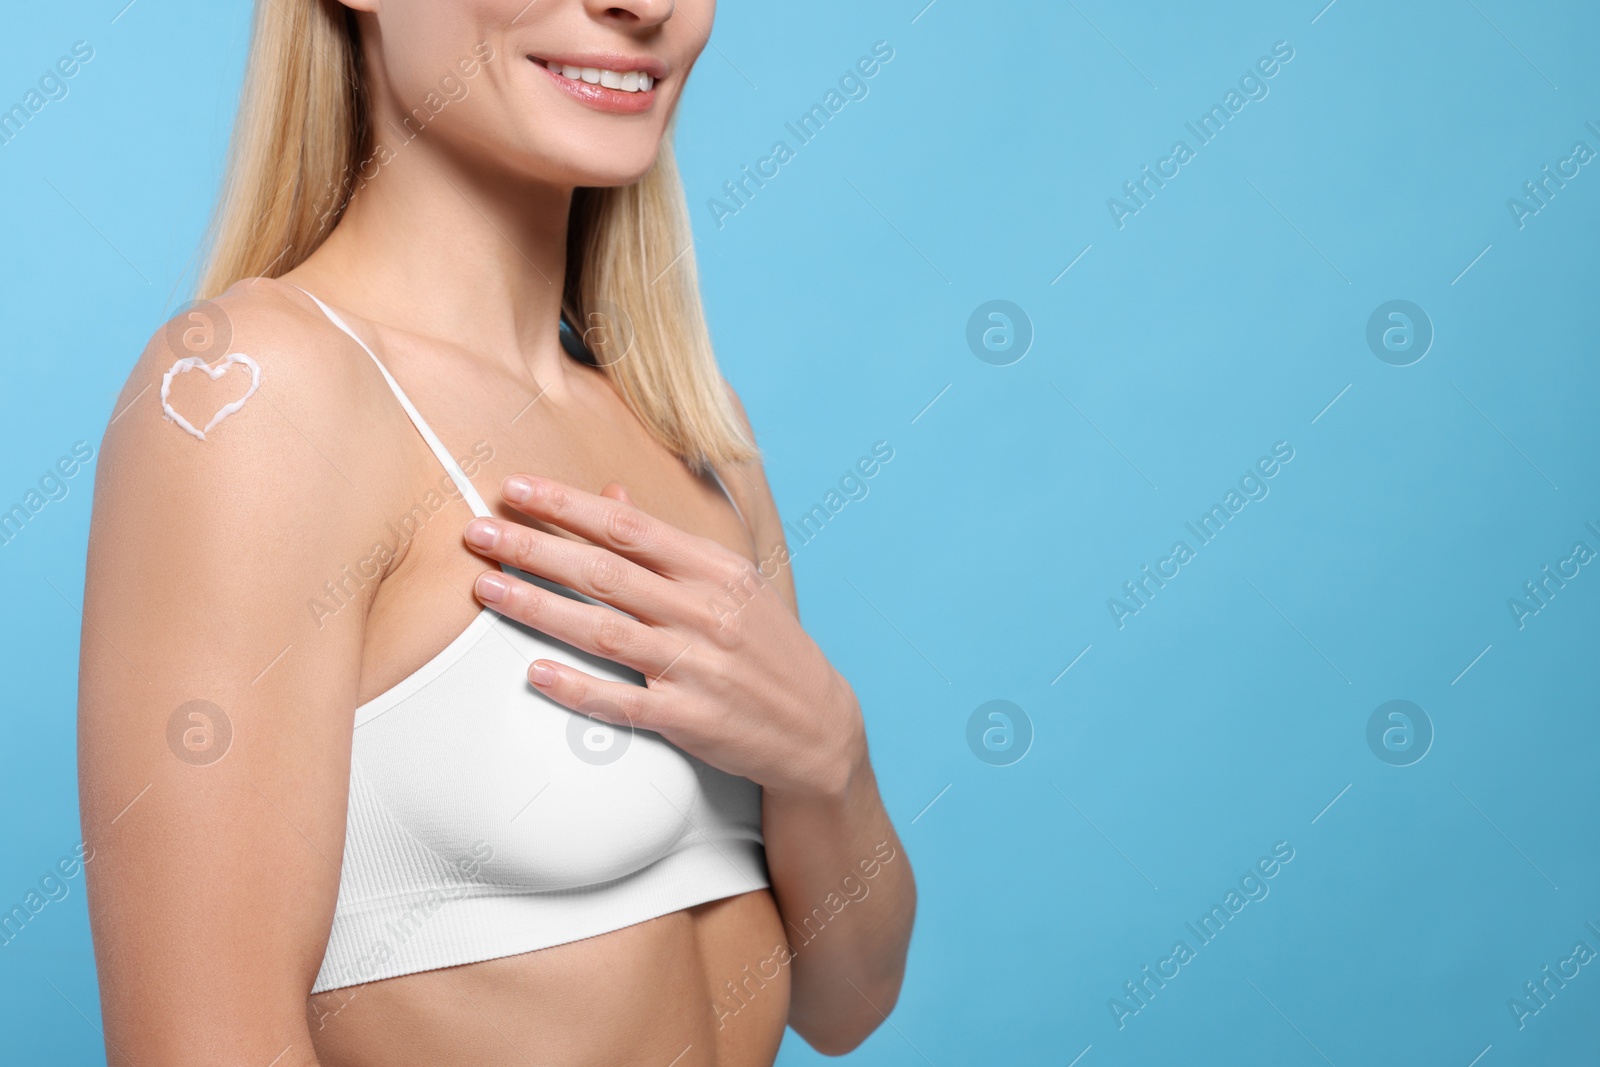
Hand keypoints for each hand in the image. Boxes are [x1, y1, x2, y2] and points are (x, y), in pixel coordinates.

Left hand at [462, 474, 866, 798]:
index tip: (515, 488)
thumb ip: (667, 544)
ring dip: (538, 607)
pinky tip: (533, 672)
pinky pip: (622, 702)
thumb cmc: (764, 647)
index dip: (566, 505)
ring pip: (604, 631)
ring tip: (485, 587)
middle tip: (477, 531)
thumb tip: (610, 497)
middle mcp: (706, 613)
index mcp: (716, 570)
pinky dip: (576, 688)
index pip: (629, 527)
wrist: (818, 728)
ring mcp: (698, 667)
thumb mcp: (731, 584)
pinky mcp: (691, 719)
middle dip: (534, 547)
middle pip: (605, 572)